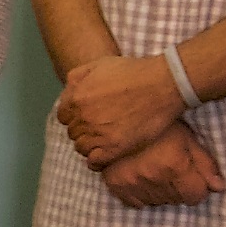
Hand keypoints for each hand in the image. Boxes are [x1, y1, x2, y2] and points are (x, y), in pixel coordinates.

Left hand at [54, 53, 187, 169]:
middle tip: (101, 128)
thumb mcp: (98, 64)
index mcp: (76, 99)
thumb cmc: (133, 72)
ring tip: (105, 140)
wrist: (162, 84)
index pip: (63, 117)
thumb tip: (67, 94)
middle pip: (73, 132)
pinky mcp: (115, 148)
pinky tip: (106, 154)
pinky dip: (97, 161)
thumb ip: (76, 78)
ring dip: (90, 145)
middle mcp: (83, 117)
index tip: (87, 118)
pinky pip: (95, 162)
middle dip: (84, 130)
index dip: (75, 117)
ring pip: (82, 147)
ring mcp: (98, 134)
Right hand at [101, 128, 223, 207]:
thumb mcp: (187, 138)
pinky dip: (142, 195)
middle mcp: (153, 178)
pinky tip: (143, 180)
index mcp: (174, 165)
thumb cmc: (160, 126)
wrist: (120, 117)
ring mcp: (132, 183)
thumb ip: (206, 164)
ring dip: (161, 192)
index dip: (197, 187)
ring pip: (158, 202)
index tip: (191, 176)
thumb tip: (219, 188)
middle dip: (179, 188)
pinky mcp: (115, 185)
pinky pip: (136, 204)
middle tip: (172, 170)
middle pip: (177, 200)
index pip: (195, 196)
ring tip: (157, 172)